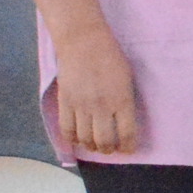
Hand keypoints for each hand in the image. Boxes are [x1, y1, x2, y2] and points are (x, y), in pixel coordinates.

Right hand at [53, 28, 140, 155]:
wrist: (83, 42)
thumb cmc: (110, 56)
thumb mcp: (128, 79)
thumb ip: (126, 101)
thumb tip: (123, 121)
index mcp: (123, 100)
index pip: (127, 134)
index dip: (128, 147)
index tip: (128, 150)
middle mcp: (102, 107)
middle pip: (104, 141)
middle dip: (108, 150)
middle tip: (110, 149)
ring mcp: (81, 106)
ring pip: (85, 139)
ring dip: (91, 146)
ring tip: (94, 145)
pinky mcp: (65, 102)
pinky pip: (66, 129)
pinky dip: (72, 139)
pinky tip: (78, 138)